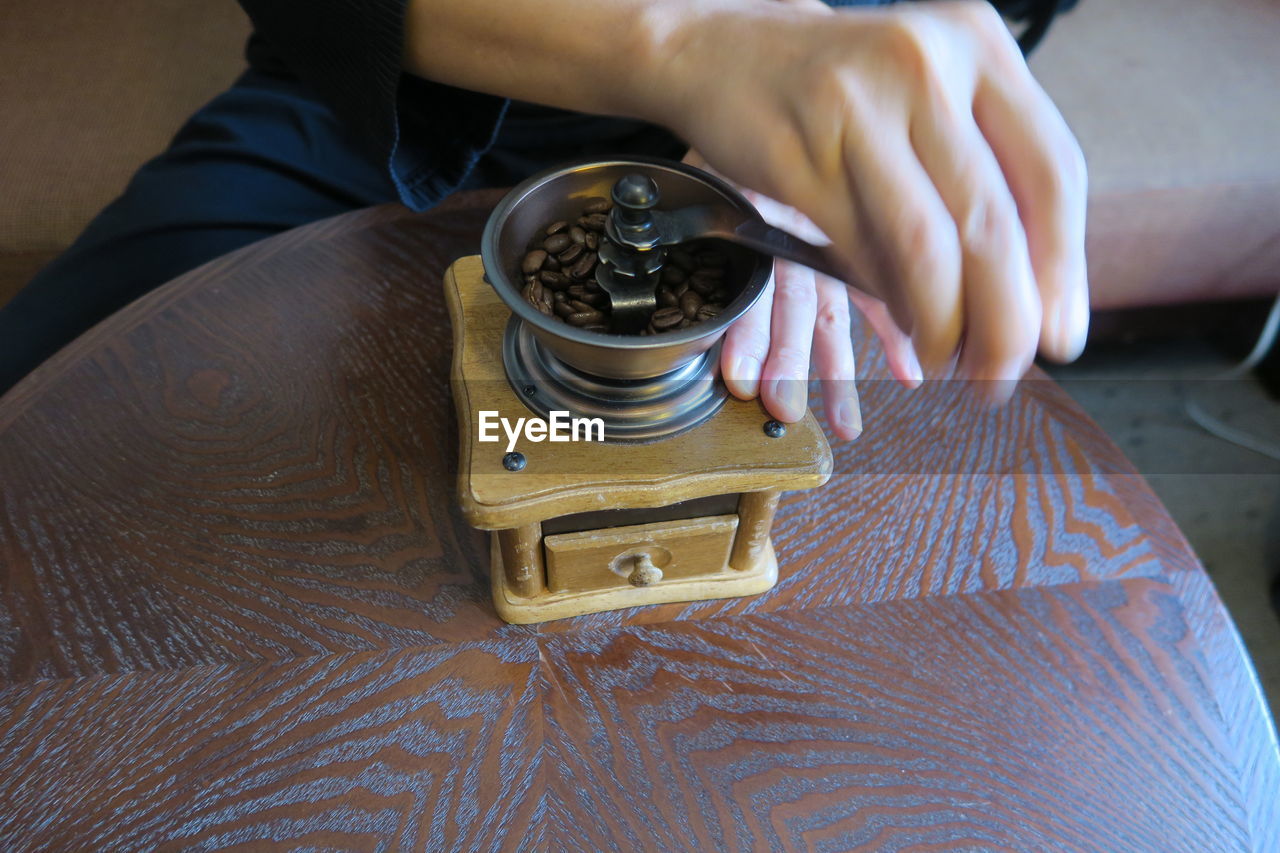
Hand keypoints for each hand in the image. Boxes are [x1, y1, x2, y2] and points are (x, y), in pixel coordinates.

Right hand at [652, 0, 1088, 399]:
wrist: (722, 48)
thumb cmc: (839, 86)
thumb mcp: (928, 95)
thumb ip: (984, 169)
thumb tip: (1038, 296)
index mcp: (975, 45)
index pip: (1051, 173)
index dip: (1064, 270)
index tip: (1060, 336)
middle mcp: (922, 67)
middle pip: (992, 222)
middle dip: (1006, 321)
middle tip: (1003, 372)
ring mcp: (854, 109)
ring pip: (925, 247)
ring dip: (945, 326)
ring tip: (951, 362)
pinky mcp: (794, 155)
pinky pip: (857, 251)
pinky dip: (887, 304)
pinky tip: (903, 326)